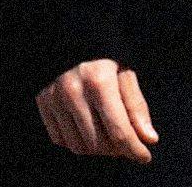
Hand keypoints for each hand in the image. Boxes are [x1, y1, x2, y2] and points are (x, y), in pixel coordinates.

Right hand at [36, 60, 156, 161]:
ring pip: (79, 147)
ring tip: (107, 133)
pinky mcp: (42, 103)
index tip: (145, 156)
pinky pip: (60, 139)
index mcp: (99, 82)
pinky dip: (76, 141)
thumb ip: (136, 106)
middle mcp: (73, 92)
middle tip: (126, 141)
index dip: (135, 150)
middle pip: (99, 145)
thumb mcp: (124, 72)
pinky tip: (86, 127)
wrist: (67, 34)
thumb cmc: (102, 53)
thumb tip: (149, 139)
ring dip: (97, 148)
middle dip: (117, 150)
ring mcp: (54, 98)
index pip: (119, 133)